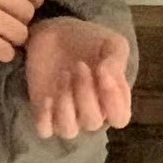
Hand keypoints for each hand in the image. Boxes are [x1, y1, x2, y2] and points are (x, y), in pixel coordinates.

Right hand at [0, 0, 45, 61]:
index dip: (33, 1)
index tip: (24, 8)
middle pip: (27, 12)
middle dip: (21, 21)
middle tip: (9, 25)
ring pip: (18, 32)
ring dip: (14, 39)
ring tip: (4, 39)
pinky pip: (0, 47)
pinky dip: (4, 52)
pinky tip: (0, 51)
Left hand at [24, 17, 132, 138]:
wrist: (56, 32)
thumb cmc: (89, 41)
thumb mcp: (111, 43)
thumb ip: (116, 60)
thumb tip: (108, 74)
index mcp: (112, 101)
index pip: (119, 118)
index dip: (113, 100)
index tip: (103, 71)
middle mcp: (91, 112)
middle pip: (92, 122)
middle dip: (85, 93)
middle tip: (79, 65)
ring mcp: (66, 113)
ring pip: (68, 130)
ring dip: (65, 105)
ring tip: (63, 76)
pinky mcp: (42, 110)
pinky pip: (44, 130)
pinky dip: (45, 118)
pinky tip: (47, 96)